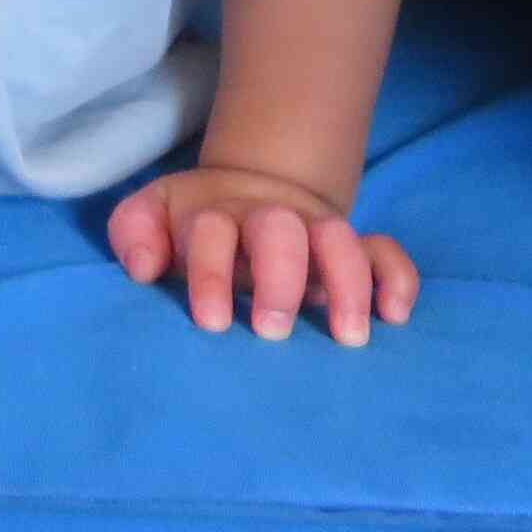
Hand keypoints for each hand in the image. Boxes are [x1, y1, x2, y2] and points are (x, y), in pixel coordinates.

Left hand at [106, 165, 418, 348]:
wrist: (247, 193)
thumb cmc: (191, 227)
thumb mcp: (151, 218)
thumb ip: (135, 234)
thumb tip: (145, 267)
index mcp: (215, 215)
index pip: (212, 232)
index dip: (210, 273)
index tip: (210, 322)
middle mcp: (269, 220)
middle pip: (280, 230)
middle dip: (280, 277)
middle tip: (272, 329)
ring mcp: (314, 232)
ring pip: (340, 240)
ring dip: (347, 283)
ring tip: (347, 338)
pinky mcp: (353, 250)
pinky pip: (386, 253)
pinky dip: (396, 279)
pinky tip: (395, 317)